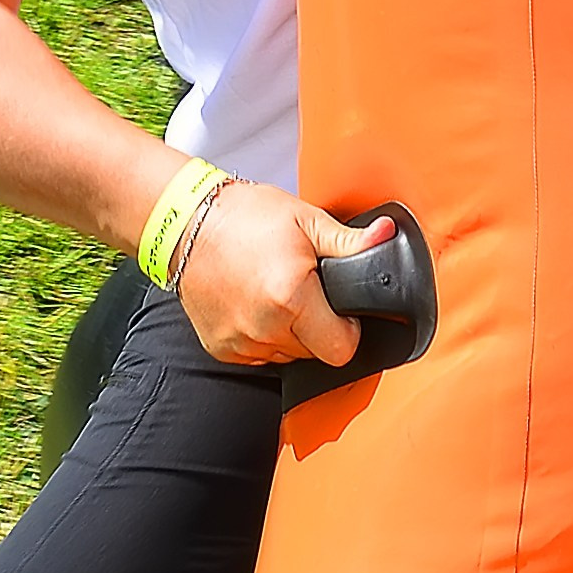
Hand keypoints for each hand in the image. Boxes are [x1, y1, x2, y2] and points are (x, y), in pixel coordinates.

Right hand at [174, 183, 394, 366]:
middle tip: (306, 292)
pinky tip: (256, 304)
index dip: (349, 330)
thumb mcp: (304, 219)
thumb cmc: (245, 216)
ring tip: (278, 293)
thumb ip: (348, 240)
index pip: (341, 349)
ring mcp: (240, 342)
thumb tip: (386, 236)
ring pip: (287, 356)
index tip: (340, 309)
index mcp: (291, 297)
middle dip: (319, 328)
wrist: (186, 223)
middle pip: (315, 353)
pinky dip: (263, 336)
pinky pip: (258, 355)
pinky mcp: (221, 348)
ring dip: (290, 333)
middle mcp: (265, 328)